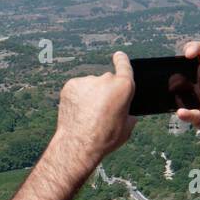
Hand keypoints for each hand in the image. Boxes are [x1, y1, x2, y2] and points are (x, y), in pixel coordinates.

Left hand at [53, 51, 136, 166]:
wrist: (78, 144)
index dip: (122, 60)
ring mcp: (87, 81)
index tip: (118, 55)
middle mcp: (106, 79)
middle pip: (107, 80)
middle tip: (100, 110)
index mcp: (124, 87)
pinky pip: (77, 88)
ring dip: (90, 95)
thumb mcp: (126, 128)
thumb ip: (128, 114)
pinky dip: (77, 97)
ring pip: (90, 85)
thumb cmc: (105, 138)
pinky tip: (77, 112)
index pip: (124, 65)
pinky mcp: (71, 85)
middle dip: (105, 91)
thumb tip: (128, 113)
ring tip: (87, 115)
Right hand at [175, 41, 199, 148]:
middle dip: (180, 67)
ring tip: (175, 88)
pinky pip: (190, 115)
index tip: (190, 53)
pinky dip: (185, 114)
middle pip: (188, 70)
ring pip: (183, 92)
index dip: (194, 49)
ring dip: (177, 90)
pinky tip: (182, 112)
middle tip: (177, 70)